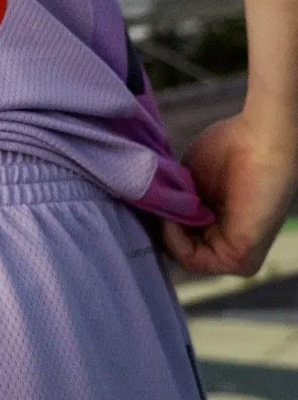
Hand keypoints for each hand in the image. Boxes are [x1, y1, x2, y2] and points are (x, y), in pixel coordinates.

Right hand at [161, 106, 297, 276]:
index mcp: (215, 224)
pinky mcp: (240, 258)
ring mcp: (234, 254)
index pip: (178, 237)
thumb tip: (146, 211)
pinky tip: (171, 216)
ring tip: (162, 207)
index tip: (143, 202)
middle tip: (148, 205)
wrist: (257, 141)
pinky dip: (174, 239)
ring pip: (183, 258)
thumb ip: (174, 201)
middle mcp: (224, 241)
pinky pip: (194, 259)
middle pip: (178, 250)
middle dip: (158, 229)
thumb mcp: (187, 181)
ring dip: (165, 233)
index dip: (156, 223)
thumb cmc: (228, 150)